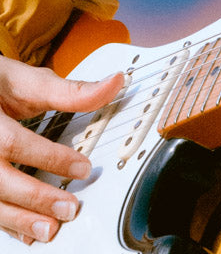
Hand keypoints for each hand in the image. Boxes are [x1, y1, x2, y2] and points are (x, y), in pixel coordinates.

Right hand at [0, 57, 122, 244]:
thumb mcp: (29, 82)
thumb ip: (70, 90)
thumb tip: (115, 83)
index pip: (16, 144)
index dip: (51, 158)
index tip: (83, 168)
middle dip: (34, 198)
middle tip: (68, 209)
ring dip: (19, 219)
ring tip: (49, 229)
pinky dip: (7, 223)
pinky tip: (26, 232)